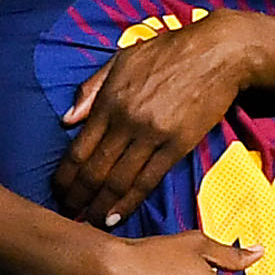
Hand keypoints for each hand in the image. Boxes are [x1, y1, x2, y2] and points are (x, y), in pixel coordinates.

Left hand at [54, 14, 255, 224]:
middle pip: (94, 171)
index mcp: (110, 100)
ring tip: (90, 222)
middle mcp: (127, 121)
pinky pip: (148, 181)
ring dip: (100, 206)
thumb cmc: (168, 52)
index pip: (78, 148)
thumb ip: (92, 89)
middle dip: (78, 197)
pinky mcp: (177, 146)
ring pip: (119, 181)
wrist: (217, 53)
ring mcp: (152, 135)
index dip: (64, 176)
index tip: (57, 191)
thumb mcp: (122, 59)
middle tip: (68, 214)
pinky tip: (116, 217)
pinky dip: (129, 202)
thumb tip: (67, 119)